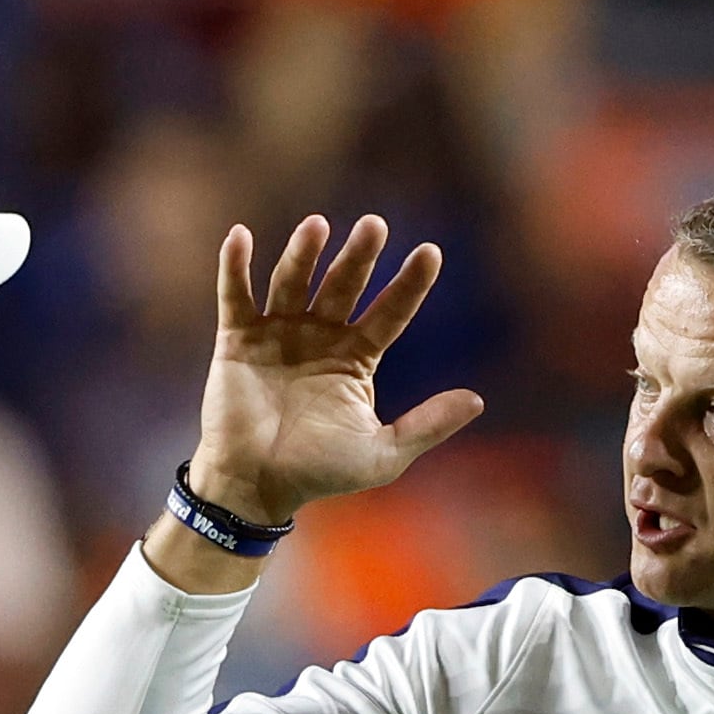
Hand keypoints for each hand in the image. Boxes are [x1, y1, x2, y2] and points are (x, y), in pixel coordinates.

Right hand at [187, 214, 483, 524]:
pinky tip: (241, 237)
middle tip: (375, 226)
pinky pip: (236, 296)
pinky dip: (235, 267)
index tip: (431, 253)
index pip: (390, 312)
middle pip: (344, 286)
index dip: (410, 284)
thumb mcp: (383, 454)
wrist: (256, 486)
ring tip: (318, 226)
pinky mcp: (238, 340)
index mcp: (356, 358)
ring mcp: (278, 334)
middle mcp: (320, 336)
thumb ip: (428, 425)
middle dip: (359, 257)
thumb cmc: (318, 473)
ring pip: (294, 282)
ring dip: (304, 254)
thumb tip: (477, 401)